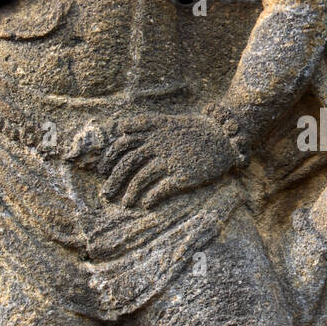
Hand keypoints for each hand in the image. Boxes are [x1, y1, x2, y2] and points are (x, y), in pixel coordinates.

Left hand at [69, 112, 242, 208]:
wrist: (224, 136)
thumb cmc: (195, 131)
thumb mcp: (168, 120)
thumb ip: (145, 124)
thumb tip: (121, 128)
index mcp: (153, 131)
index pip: (122, 144)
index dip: (108, 158)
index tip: (102, 171)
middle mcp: (158, 145)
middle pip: (127, 163)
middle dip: (113, 180)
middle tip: (105, 193)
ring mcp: (170, 161)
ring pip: (140, 179)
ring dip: (129, 194)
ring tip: (124, 204)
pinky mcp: (182, 176)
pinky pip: (160, 190)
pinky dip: (150, 199)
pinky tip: (145, 205)